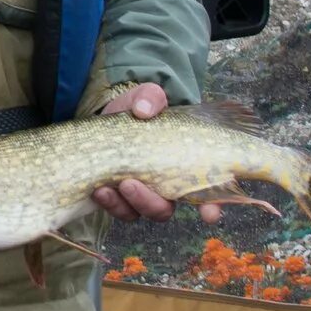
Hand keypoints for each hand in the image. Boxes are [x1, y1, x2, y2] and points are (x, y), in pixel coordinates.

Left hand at [90, 83, 219, 223]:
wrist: (107, 116)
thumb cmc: (138, 110)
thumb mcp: (146, 97)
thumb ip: (151, 97)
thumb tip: (144, 110)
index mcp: (185, 166)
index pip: (208, 195)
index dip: (212, 207)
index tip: (209, 213)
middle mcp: (166, 187)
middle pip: (166, 210)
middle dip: (152, 204)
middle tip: (132, 184)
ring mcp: (141, 194)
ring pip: (140, 212)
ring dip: (127, 203)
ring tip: (109, 186)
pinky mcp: (118, 196)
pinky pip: (117, 209)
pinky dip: (109, 203)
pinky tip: (98, 189)